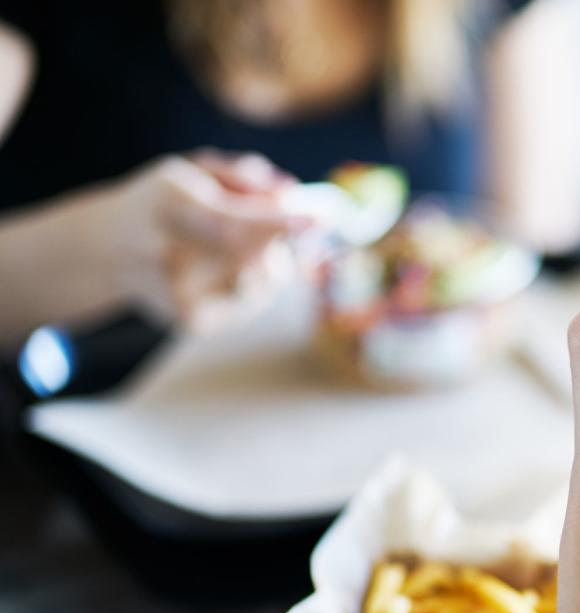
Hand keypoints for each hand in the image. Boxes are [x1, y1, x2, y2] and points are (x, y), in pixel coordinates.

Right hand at [107, 149, 308, 329]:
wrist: (106, 248)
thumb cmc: (165, 201)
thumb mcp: (195, 170)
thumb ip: (244, 176)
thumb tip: (290, 194)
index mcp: (168, 203)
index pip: (229, 223)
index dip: (278, 225)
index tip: (318, 219)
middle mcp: (166, 252)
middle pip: (251, 258)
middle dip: (285, 242)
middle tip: (299, 227)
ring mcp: (176, 293)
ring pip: (260, 283)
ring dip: (273, 263)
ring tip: (245, 247)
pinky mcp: (188, 320)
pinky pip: (252, 304)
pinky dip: (258, 285)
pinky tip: (232, 271)